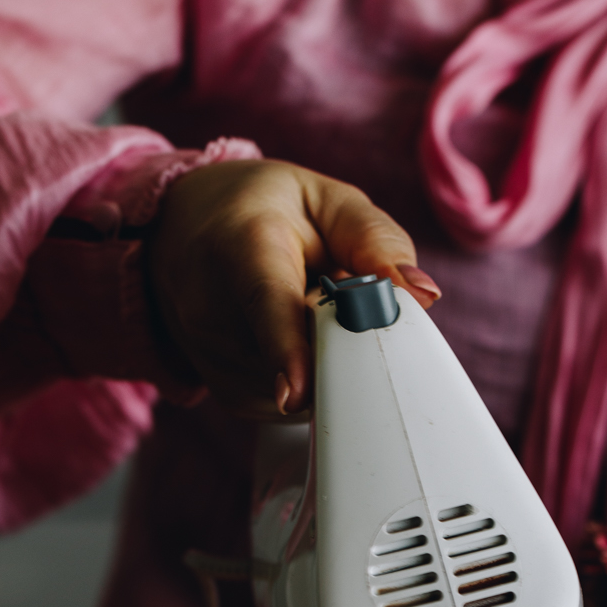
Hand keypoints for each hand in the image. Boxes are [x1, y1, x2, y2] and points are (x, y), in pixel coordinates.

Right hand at [147, 159, 439, 415]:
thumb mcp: (326, 200)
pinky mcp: (228, 393)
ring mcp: (213, 357)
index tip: (295, 394)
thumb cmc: (264, 211)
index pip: (265, 304)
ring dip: (331, 360)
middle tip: (344, 299)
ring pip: (305, 388)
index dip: (286, 350)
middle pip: (301, 357)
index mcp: (241, 245)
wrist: (184, 231)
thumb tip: (422, 294)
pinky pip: (294, 407)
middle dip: (346, 343)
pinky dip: (314, 379)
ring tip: (310, 311)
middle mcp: (212, 306)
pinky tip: (300, 340)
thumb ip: (376, 240)